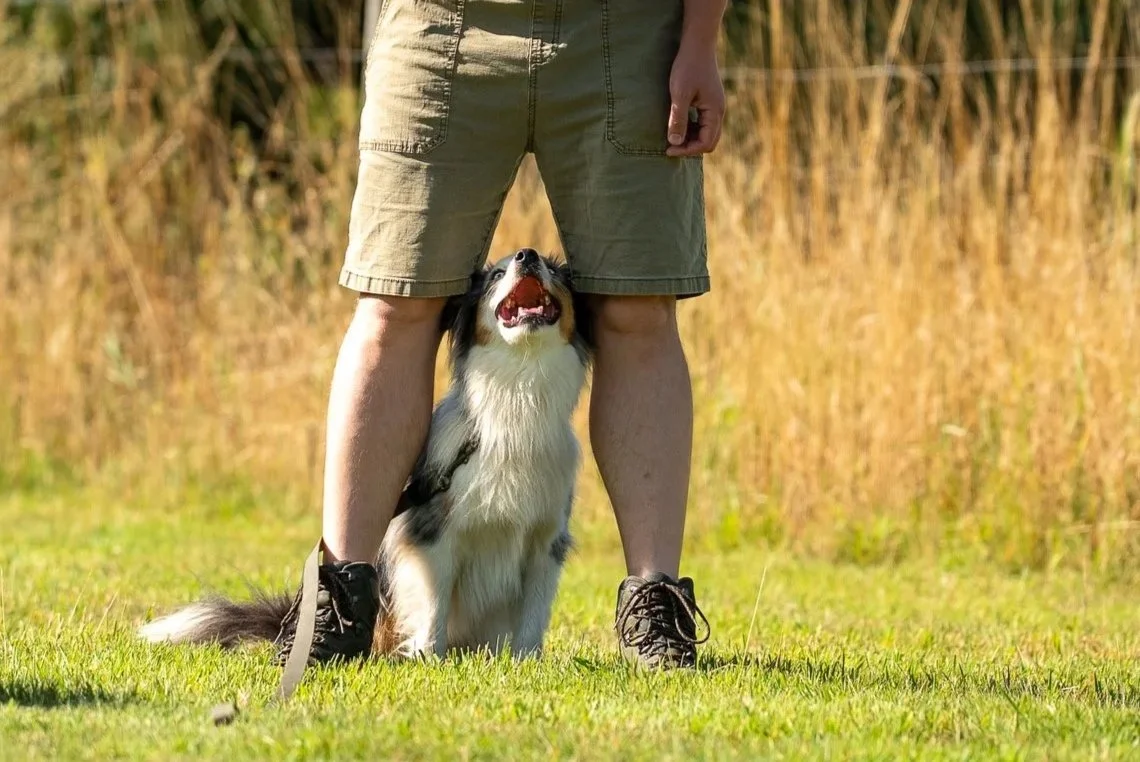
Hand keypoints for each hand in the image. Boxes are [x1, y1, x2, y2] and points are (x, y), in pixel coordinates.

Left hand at [665, 43, 725, 157]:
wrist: (697, 44)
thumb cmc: (688, 67)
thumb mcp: (680, 94)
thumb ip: (678, 119)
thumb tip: (675, 143)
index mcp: (715, 112)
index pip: (706, 143)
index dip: (687, 150)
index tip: (668, 149)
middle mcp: (718, 112)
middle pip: (709, 141)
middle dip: (690, 147)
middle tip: (670, 147)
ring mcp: (715, 107)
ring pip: (707, 133)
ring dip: (691, 138)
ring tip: (672, 136)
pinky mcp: (709, 102)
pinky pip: (703, 123)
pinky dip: (692, 129)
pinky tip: (678, 125)